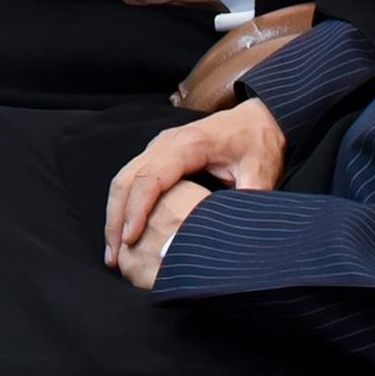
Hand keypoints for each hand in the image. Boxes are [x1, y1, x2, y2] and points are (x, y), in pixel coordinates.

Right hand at [104, 103, 285, 270]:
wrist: (257, 119)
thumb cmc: (257, 143)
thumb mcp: (261, 170)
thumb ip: (250, 197)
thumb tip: (242, 232)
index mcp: (187, 145)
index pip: (150, 178)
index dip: (137, 209)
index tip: (131, 239)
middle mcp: (165, 144)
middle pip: (126, 179)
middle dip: (116, 218)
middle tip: (114, 257)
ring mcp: (158, 148)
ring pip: (124, 179)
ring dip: (115, 214)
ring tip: (113, 252)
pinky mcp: (158, 156)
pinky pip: (132, 179)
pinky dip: (123, 205)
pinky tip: (125, 231)